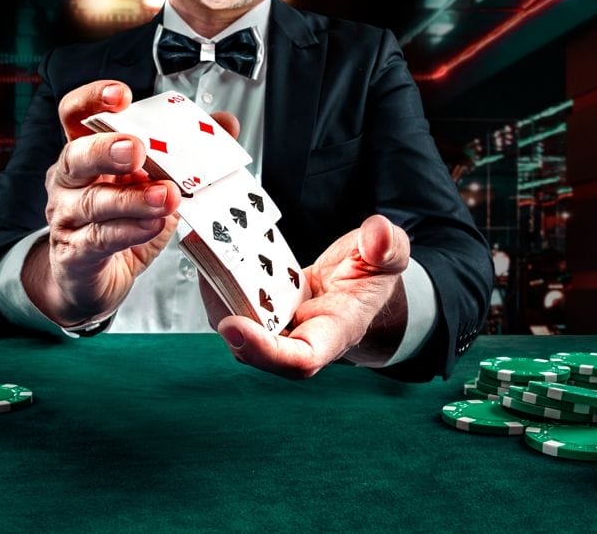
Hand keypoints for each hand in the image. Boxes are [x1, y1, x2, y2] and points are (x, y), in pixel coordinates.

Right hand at [24, 80, 240, 327]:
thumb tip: (224, 123)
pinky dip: (129, 231)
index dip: (93, 100)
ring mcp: (67, 217)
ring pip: (94, 201)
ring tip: (164, 195)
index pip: (76, 115)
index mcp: (86, 152)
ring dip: (132, 198)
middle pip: (76, 156)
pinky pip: (100, 239)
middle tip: (138, 149)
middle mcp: (69, 180)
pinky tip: (152, 225)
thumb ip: (186, 151)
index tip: (121, 95)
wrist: (91, 279)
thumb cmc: (120, 223)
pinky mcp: (75, 253)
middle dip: (107, 149)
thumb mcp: (155, 182)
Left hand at [209, 214, 410, 378]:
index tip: (236, 329)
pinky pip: (235, 310)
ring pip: (239, 333)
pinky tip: (209, 260)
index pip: (302, 359)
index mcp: (337, 332)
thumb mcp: (393, 254)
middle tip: (208, 280)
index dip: (266, 351)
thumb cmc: (375, 271)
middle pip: (259, 352)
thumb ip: (388, 247)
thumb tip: (377, 237)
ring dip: (217, 302)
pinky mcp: (264, 314)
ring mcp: (280, 330)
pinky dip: (219, 289)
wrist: (360, 281)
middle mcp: (303, 340)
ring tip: (204, 262)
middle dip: (228, 323)